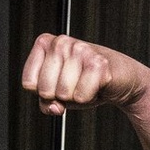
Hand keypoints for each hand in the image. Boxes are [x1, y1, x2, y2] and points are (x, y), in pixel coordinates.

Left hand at [21, 33, 149, 115]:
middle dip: (59, 96)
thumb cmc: (85, 81)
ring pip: (62, 93)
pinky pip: (81, 95)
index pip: (28, 83)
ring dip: (76, 96)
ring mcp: (80, 50)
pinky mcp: (98, 62)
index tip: (57, 84)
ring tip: (85, 83)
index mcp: (45, 44)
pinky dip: (89, 97)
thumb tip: (54, 107)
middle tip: (74, 85)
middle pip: (44, 90)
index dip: (42, 93)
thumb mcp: (57, 93)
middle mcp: (61, 42)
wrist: (121, 79)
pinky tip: (96, 85)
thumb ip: (45, 102)